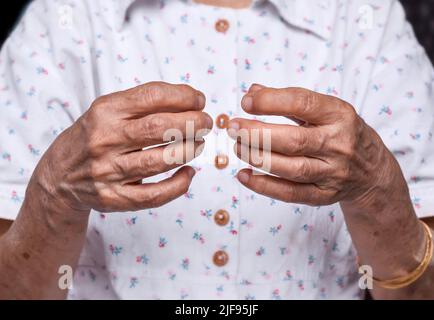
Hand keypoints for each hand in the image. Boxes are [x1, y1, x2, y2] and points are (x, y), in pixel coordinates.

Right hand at [31, 82, 211, 213]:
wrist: (59, 177)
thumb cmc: (93, 138)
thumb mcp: (108, 111)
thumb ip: (143, 104)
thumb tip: (190, 100)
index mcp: (105, 111)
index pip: (152, 96)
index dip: (183, 96)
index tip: (199, 100)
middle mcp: (104, 139)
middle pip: (160, 128)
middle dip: (193, 123)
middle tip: (206, 123)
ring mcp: (107, 171)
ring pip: (160, 161)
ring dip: (189, 150)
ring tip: (199, 144)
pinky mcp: (113, 198)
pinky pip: (154, 195)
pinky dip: (178, 185)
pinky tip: (188, 173)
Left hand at [228, 84, 405, 208]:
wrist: (371, 171)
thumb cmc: (341, 134)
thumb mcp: (325, 110)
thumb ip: (289, 101)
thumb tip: (252, 92)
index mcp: (339, 115)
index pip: (303, 104)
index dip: (271, 101)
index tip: (246, 102)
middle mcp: (338, 144)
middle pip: (294, 140)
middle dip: (258, 134)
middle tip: (233, 128)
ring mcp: (332, 172)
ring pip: (292, 168)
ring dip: (258, 158)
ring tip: (238, 147)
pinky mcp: (324, 195)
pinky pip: (291, 193)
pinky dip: (264, 186)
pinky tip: (244, 176)